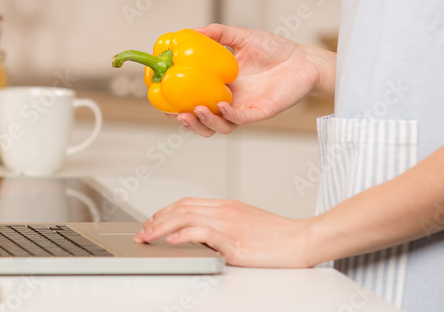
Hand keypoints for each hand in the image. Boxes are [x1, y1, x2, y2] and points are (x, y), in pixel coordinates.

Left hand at [133, 198, 315, 267]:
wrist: (301, 240)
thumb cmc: (278, 237)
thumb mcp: (245, 224)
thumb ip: (223, 226)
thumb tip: (201, 236)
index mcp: (227, 206)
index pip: (188, 203)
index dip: (166, 211)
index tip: (153, 221)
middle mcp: (224, 210)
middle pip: (182, 208)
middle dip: (157, 219)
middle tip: (142, 231)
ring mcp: (228, 223)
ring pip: (186, 217)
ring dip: (162, 227)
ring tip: (148, 236)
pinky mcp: (233, 239)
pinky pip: (202, 232)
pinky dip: (183, 235)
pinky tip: (172, 240)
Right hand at [169, 24, 332, 136]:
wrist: (303, 60)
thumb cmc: (275, 50)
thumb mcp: (241, 37)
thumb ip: (217, 33)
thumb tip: (190, 30)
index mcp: (221, 86)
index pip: (194, 99)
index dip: (177, 103)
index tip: (162, 98)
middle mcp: (229, 101)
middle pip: (202, 120)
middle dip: (187, 122)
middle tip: (174, 113)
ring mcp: (243, 109)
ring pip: (219, 126)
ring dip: (204, 122)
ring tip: (194, 110)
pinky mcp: (259, 113)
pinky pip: (240, 119)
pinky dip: (228, 115)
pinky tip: (221, 105)